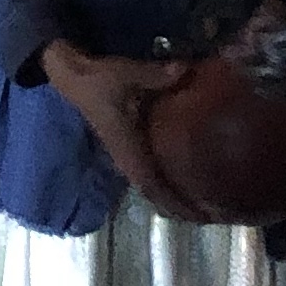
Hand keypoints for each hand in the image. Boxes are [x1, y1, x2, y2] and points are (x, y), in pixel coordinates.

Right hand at [40, 41, 206, 220]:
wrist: (72, 77)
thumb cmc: (98, 80)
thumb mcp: (126, 73)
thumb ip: (157, 75)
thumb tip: (184, 70)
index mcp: (129, 150)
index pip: (154, 187)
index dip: (178, 204)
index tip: (204, 214)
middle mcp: (127, 159)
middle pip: (156, 193)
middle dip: (181, 207)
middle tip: (213, 213)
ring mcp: (126, 154)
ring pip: (152, 185)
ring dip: (173, 196)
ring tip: (203, 201)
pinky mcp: (128, 146)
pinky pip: (151, 173)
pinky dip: (167, 182)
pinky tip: (185, 177)